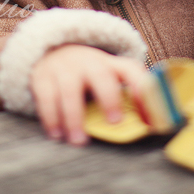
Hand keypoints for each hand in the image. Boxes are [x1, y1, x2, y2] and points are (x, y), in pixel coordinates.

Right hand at [30, 44, 146, 145]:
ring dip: (75, 117)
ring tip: (78, 141)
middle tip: (114, 122)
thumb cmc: (89, 75)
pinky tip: (56, 134)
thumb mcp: (108, 77)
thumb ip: (125, 98)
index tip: (149, 117)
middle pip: (101, 77)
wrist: (53, 52)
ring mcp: (65, 69)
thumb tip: (147, 127)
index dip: (143, 91)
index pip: (132, 71)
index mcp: (111, 65)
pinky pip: (46, 97)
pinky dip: (51, 117)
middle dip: (109, 98)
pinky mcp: (43, 77)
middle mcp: (89, 64)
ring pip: (70, 90)